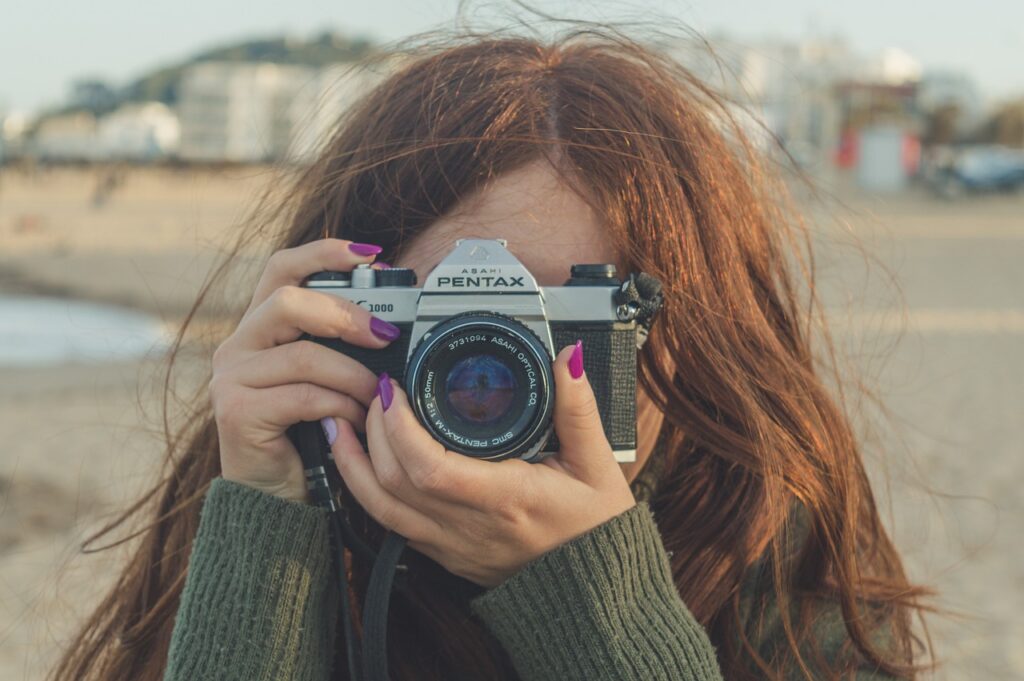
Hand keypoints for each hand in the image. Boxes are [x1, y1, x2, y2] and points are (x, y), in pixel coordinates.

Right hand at [209, 238, 396, 502]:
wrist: (276, 500)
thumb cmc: (309, 435)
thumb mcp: (327, 381)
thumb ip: (342, 349)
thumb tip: (394, 326)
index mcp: (260, 328)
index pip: (283, 269)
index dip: (324, 252)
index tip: (370, 254)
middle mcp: (237, 346)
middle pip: (288, 302)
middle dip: (346, 314)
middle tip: (386, 335)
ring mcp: (231, 378)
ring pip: (303, 355)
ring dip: (353, 374)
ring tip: (379, 394)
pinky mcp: (237, 412)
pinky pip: (304, 396)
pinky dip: (340, 406)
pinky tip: (356, 421)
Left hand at [326, 341, 637, 587]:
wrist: (592, 593)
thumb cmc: (595, 530)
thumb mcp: (597, 464)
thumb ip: (577, 408)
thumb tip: (566, 359)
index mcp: (505, 498)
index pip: (431, 468)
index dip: (399, 427)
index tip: (393, 389)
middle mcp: (469, 526)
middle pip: (393, 482)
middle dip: (373, 431)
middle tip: (376, 391)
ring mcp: (451, 545)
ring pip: (379, 509)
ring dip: (353, 464)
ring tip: (341, 423)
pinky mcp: (444, 555)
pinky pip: (390, 524)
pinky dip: (366, 490)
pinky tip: (360, 463)